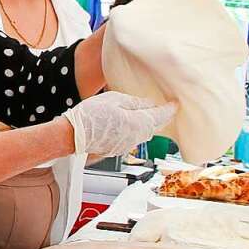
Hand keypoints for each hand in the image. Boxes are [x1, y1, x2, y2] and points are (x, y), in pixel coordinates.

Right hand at [60, 91, 176, 156]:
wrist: (73, 136)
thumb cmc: (90, 116)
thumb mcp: (113, 100)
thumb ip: (133, 102)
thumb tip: (147, 104)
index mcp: (138, 123)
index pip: (160, 116)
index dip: (169, 109)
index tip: (175, 104)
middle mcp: (136, 137)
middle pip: (155, 127)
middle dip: (161, 118)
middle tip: (166, 110)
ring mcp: (127, 145)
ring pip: (144, 134)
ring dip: (149, 125)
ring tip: (149, 115)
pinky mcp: (117, 149)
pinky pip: (133, 138)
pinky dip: (136, 130)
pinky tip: (129, 124)